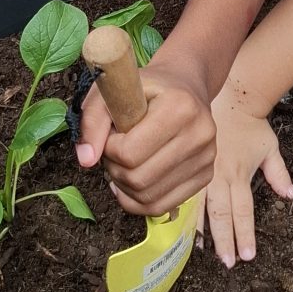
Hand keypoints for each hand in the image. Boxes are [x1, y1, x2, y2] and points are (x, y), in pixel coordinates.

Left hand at [75, 48, 215, 215]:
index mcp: (180, 107)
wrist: (184, 86)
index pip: (129, 153)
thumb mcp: (113, 92)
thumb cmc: (146, 88)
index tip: (110, 135)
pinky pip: (162, 206)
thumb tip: (85, 160)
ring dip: (125, 186)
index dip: (108, 149)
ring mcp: (207, 158)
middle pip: (139, 179)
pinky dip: (138, 201)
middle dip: (115, 169)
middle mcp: (201, 133)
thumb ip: (92, 121)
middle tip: (113, 151)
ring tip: (124, 163)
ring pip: (149, 198)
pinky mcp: (206, 175)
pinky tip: (132, 182)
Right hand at [198, 83, 292, 265]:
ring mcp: (202, 172)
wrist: (229, 98)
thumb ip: (279, 174)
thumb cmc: (251, 125)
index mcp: (240, 175)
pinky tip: (180, 226)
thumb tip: (291, 196)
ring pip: (199, 207)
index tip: (247, 256)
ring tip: (201, 251)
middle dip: (224, 240)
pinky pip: (184, 193)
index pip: (244, 212)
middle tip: (227, 263)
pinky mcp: (190, 166)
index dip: (245, 235)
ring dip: (201, 231)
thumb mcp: (270, 148)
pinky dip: (183, 212)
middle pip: (221, 215)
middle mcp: (220, 177)